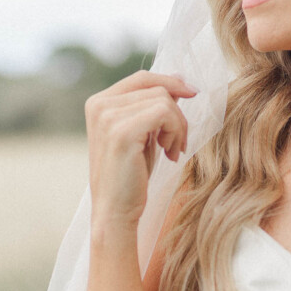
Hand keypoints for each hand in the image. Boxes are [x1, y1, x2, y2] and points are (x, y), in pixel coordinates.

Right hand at [85, 71, 197, 229]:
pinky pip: (164, 113)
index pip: (142, 78)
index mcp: (99, 103)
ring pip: (164, 100)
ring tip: (171, 150)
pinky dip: (175, 132)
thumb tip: (178, 82)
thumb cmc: (130, 177)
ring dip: (177, 127)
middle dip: (177, 114)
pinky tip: (170, 153)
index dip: (171, 82)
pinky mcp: (122, 131)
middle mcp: (99, 105)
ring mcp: (108, 116)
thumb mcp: (142, 135)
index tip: (191, 94)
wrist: (115, 212)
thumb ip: (151, 108)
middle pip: (157, 88)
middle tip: (177, 143)